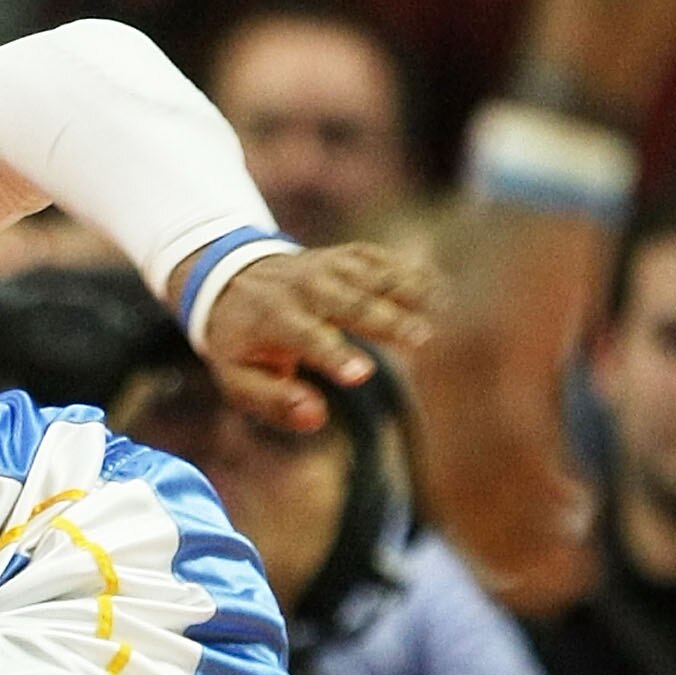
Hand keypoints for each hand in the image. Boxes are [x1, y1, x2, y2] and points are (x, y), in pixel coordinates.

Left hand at [195, 242, 435, 431]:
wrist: (233, 281)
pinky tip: (440, 290)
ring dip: (408, 290)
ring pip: (373, 276)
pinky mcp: (350, 256)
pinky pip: (385, 261)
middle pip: (350, 303)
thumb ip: (273, 400)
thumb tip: (315, 418)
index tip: (362, 375)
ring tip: (441, 309)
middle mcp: (304, 287)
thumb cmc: (241, 343)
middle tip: (421, 339)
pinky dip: (412, 272)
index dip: (334, 356)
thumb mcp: (238, 378)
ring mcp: (329, 267)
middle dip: (385, 320)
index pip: (307, 337)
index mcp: (272, 318)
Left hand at [403, 198, 605, 610]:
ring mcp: (471, 374)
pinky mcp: (510, 356)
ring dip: (531, 531)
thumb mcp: (514, 339)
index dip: (475, 535)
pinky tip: (577, 511)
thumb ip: (521, 396)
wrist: (537, 186)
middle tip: (542, 590)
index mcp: (433, 383)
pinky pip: (524, 441)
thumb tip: (544, 451)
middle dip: (501, 550)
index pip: (443, 481)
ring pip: (492, 480)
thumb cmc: (531, 260)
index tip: (506, 576)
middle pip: (460, 495)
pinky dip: (547, 483)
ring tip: (569, 568)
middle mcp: (440, 386)